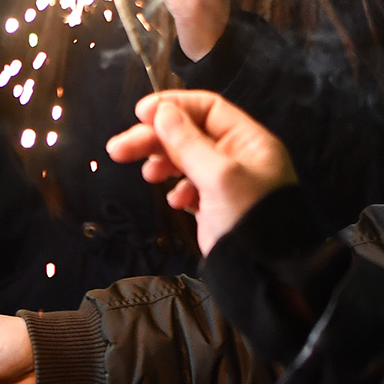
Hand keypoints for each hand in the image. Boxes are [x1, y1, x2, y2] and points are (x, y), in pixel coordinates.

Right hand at [106, 90, 296, 253]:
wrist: (264, 276)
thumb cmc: (249, 219)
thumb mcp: (219, 175)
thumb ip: (188, 142)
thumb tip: (161, 112)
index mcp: (249, 140)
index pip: (208, 107)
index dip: (174, 106)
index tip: (140, 113)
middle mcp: (239, 156)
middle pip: (190, 133)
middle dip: (155, 139)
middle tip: (119, 148)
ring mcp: (227, 182)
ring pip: (185, 160)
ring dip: (162, 162)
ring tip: (147, 176)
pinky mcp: (216, 205)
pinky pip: (190, 186)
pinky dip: (178, 190)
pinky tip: (176, 202)